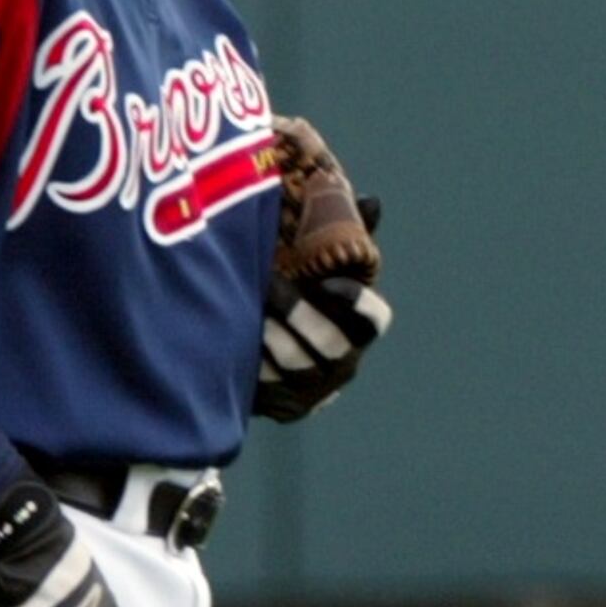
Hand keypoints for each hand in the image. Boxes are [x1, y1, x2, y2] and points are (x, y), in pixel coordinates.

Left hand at [257, 116, 390, 421]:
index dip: (358, 304)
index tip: (330, 282)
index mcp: (358, 327)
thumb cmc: (298, 296)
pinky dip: (249, 359)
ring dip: (271, 335)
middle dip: (299, 313)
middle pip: (330, 343)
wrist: (264, 354)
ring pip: (296, 364)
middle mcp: (343, 362)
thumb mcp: (319, 265)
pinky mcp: (283, 404)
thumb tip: (370, 201)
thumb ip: (342, 235)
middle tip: (269, 285)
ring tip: (246, 307)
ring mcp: (315, 388)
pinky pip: (267, 385)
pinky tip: (231, 335)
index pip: (374, 319)